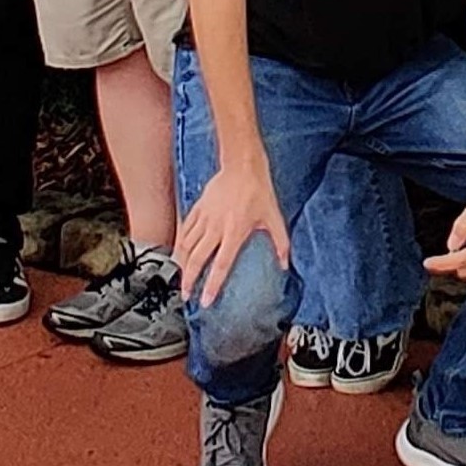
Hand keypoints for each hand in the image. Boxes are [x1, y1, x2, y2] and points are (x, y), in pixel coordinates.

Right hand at [175, 159, 290, 305]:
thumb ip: (281, 243)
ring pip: (187, 245)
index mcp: (234, 232)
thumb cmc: (258, 189)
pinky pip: (185, 228)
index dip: (212, 285)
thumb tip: (286, 264)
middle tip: (186, 294)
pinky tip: (179, 251)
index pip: (221, 265)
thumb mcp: (274, 216)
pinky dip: (180, 242)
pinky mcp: (198, 207)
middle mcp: (216, 227)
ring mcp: (205, 217)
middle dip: (189, 279)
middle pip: (197, 259)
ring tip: (180, 277)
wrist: (242, 165)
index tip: (205, 300)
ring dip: (182, 263)